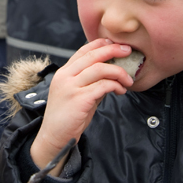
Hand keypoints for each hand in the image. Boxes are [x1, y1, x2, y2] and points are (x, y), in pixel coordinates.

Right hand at [31, 39, 133, 174]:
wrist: (54, 137)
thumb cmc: (67, 117)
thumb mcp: (78, 95)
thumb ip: (91, 83)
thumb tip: (111, 76)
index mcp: (64, 73)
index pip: (83, 51)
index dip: (100, 44)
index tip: (115, 44)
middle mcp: (65, 76)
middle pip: (92, 55)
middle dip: (112, 50)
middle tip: (128, 51)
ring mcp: (71, 87)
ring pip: (99, 69)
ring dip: (118, 72)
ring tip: (128, 80)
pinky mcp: (79, 99)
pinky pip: (103, 86)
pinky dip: (116, 85)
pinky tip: (121, 91)